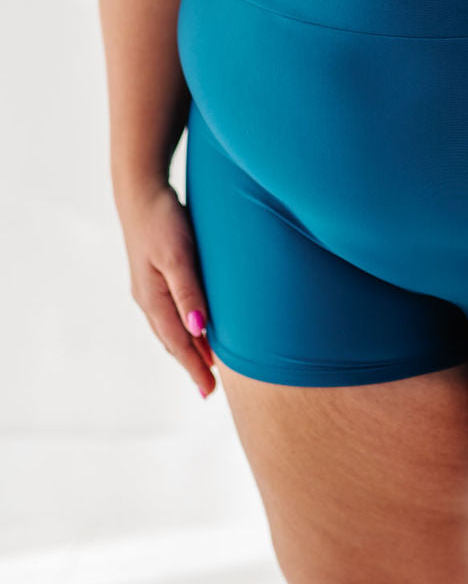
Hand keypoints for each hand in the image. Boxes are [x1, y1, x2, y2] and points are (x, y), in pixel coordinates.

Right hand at [117, 180, 216, 396]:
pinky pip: (169, 312)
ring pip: (169, 328)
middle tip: (209, 387)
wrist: (141, 190)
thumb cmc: (163, 221)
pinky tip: (193, 326)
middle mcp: (147, 298)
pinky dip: (181, 327)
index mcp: (153, 299)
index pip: (177, 344)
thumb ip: (189, 293)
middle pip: (171, 341)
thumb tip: (198, 331)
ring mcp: (148, 287)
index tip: (209, 393)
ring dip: (186, 347)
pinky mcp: (153, 274)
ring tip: (205, 364)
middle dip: (190, 364)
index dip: (194, 368)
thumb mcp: (179, 257)